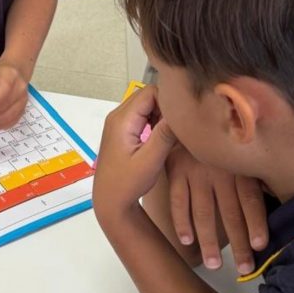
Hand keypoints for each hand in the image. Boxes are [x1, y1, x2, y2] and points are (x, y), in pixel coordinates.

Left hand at [93, 86, 177, 226]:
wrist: (110, 200)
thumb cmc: (128, 183)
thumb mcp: (150, 161)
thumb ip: (164, 136)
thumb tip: (181, 114)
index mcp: (122, 119)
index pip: (149, 92)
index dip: (169, 100)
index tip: (183, 116)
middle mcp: (118, 115)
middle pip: (147, 96)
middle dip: (166, 107)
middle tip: (180, 126)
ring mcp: (119, 122)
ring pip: (146, 105)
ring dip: (161, 115)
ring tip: (174, 133)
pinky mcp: (123, 131)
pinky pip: (142, 116)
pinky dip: (155, 122)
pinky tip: (164, 138)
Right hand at [165, 145, 268, 273]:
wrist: (187, 110)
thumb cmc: (223, 136)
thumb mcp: (243, 149)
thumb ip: (256, 171)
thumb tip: (280, 193)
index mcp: (239, 166)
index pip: (250, 199)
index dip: (256, 222)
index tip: (259, 245)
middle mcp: (218, 171)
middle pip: (230, 212)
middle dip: (237, 243)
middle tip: (244, 268)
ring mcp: (195, 171)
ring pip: (204, 211)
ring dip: (209, 240)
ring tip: (214, 264)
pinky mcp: (176, 170)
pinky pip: (178, 199)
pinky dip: (181, 221)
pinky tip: (187, 240)